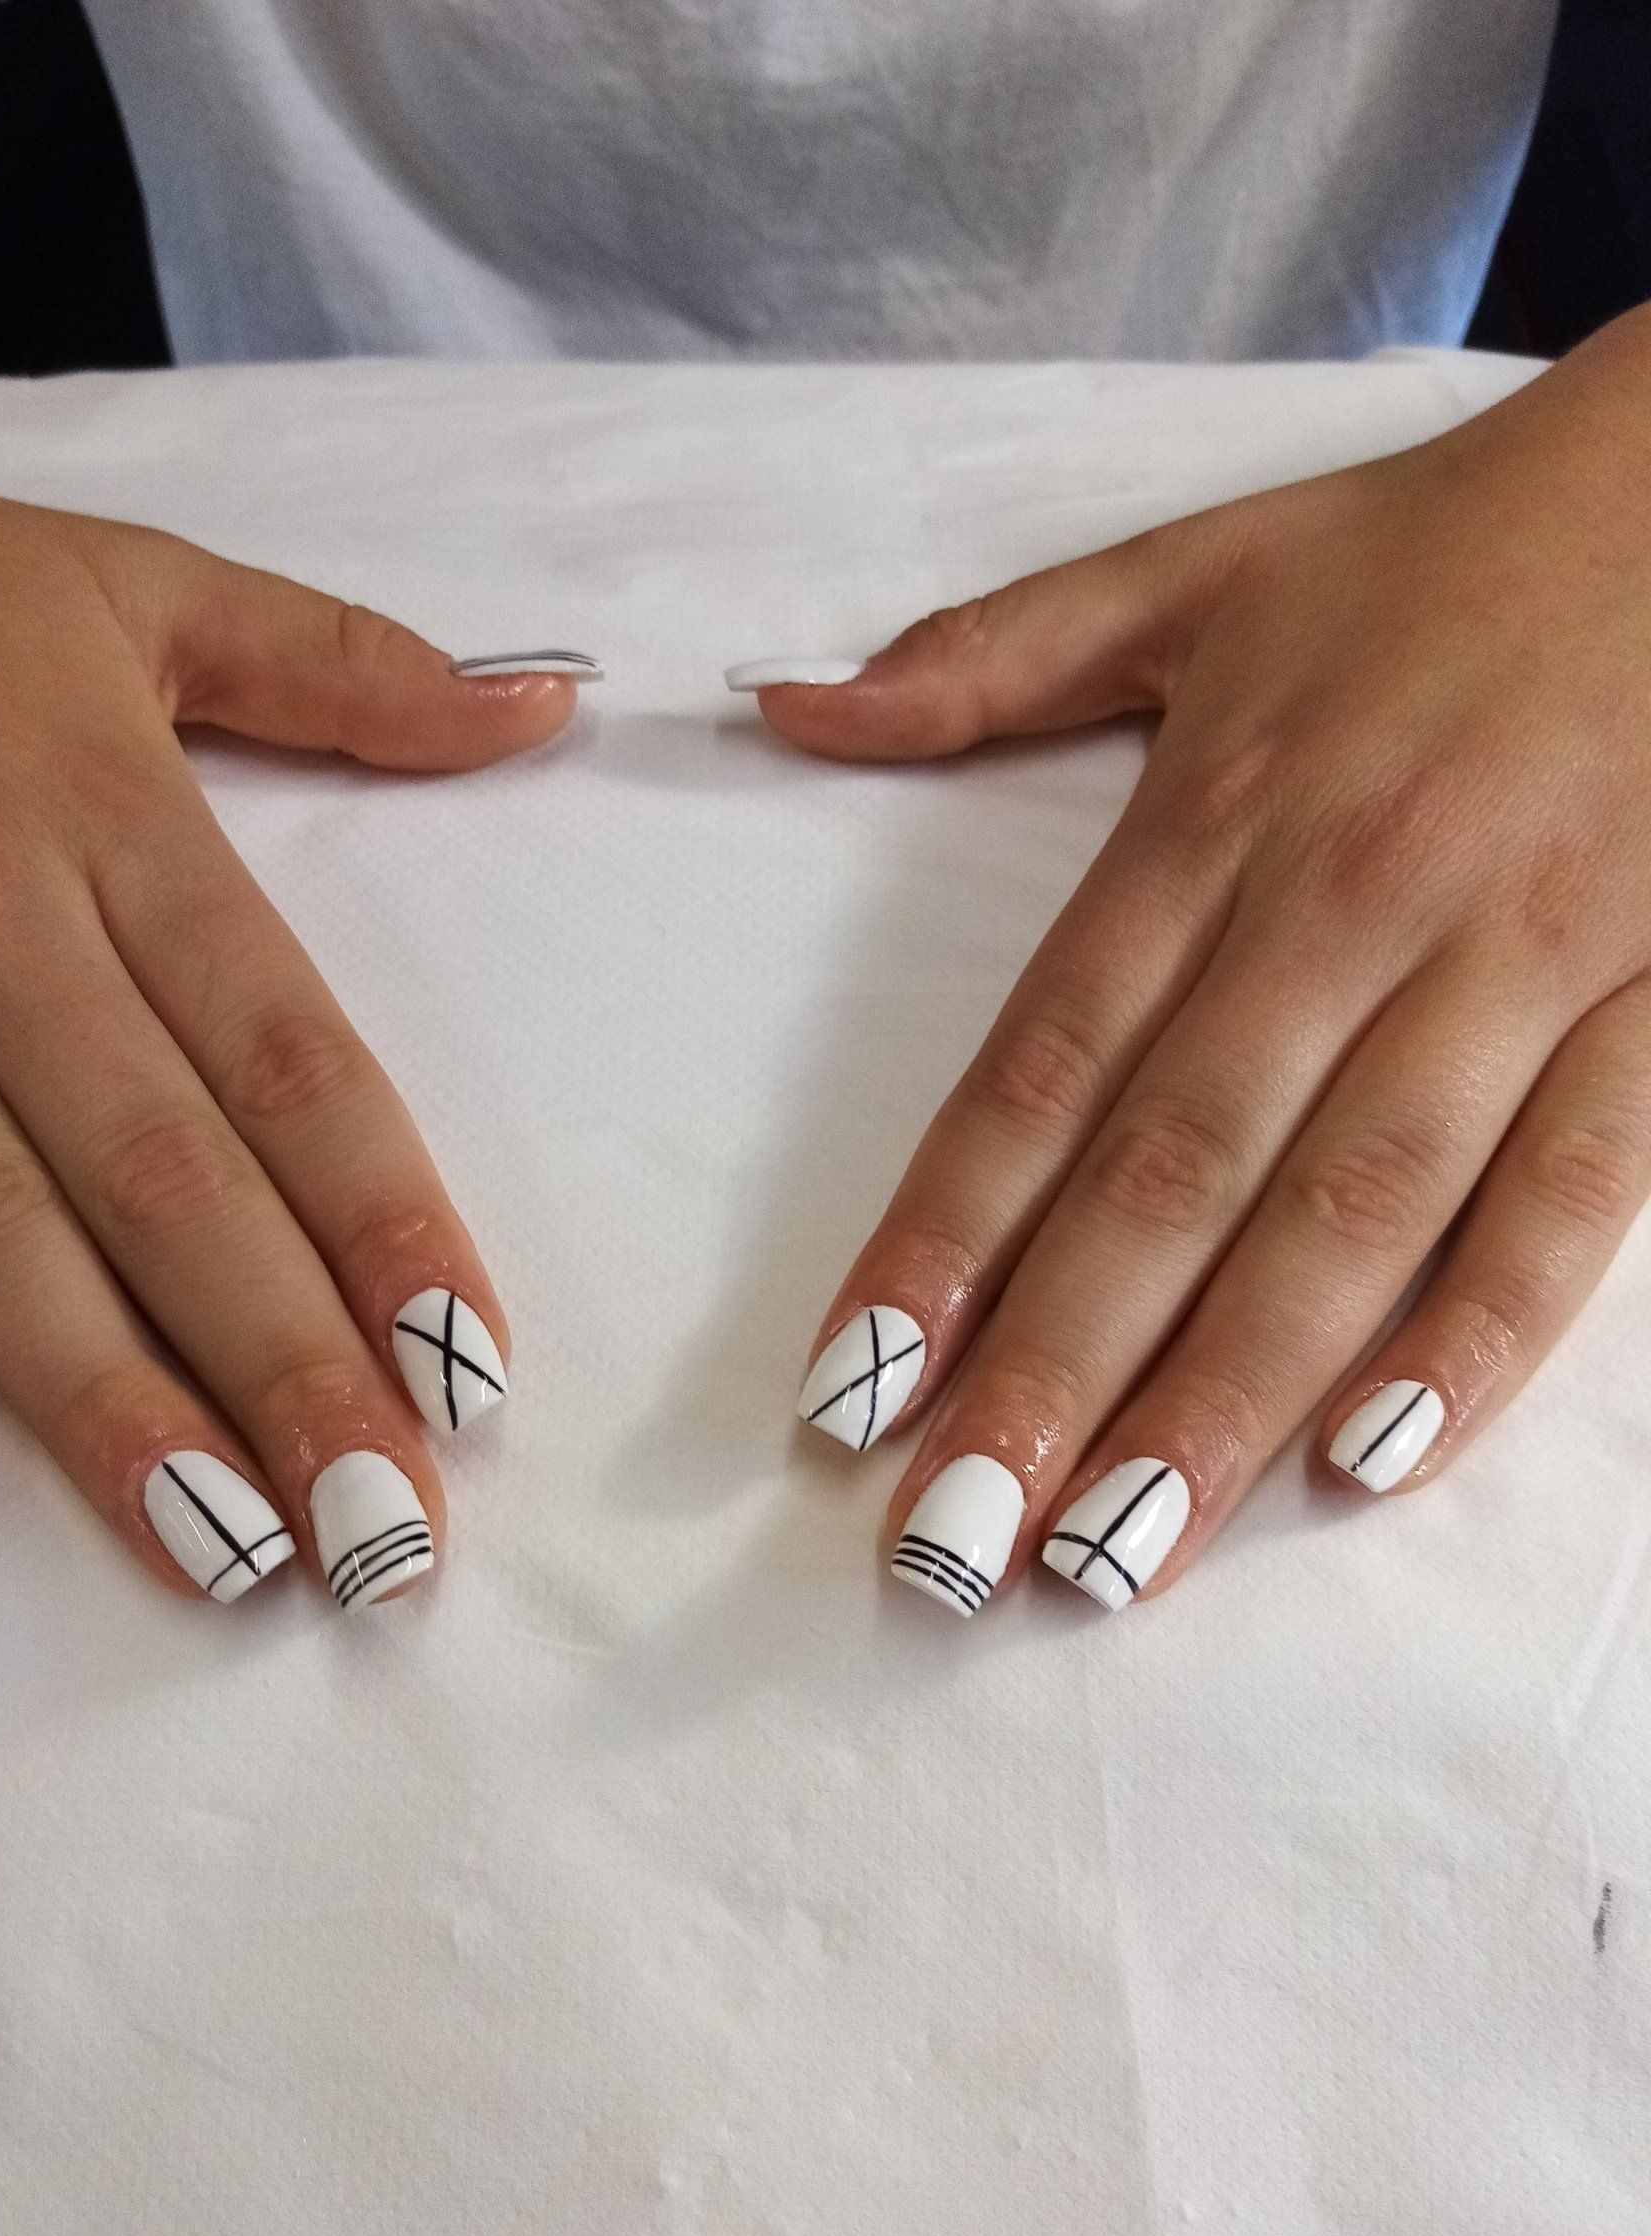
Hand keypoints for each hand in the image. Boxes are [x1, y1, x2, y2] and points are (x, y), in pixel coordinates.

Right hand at [0, 377, 579, 1603]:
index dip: (387, 1222)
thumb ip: (346, 666)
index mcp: (116, 820)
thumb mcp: (138, 588)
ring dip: (103, 1405)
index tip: (472, 1375)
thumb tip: (539, 706)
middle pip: (162, 1177)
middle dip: (285, 1369)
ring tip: (221, 1557)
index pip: (288, 1055)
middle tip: (386, 1535)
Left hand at [761, 306, 1650, 1615]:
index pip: (1044, 1065)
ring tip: (1109, 1557)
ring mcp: (1518, 960)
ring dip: (1223, 1396)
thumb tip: (792, 705)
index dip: (939, 1238)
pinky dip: (1480, 1328)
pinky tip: (1371, 1462)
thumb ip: (996, 653)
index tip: (847, 1389)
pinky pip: (1574, 1191)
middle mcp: (1350, 903)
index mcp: (1218, 816)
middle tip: (945, 1543)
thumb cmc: (1445, 549)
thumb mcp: (1206, 566)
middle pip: (1172, 1175)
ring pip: (1350, 1213)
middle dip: (1051, 1372)